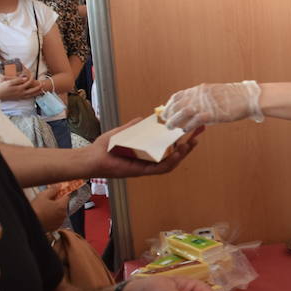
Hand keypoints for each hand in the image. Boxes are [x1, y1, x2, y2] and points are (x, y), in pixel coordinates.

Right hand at [0, 73, 39, 101]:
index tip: (33, 74)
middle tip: (42, 84)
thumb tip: (25, 78)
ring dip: (37, 92)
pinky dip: (32, 96)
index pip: (28, 82)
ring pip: (31, 95)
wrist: (0, 95)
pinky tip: (34, 94)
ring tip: (42, 90)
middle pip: (32, 90)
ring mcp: (21, 96)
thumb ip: (18, 80)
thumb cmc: (3, 87)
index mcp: (19, 88)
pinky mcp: (20, 98)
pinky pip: (28, 97)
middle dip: (38, 87)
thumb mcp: (10, 82)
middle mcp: (22, 93)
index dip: (32, 78)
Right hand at [30, 186, 69, 231]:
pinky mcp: (55, 227)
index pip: (67, 196)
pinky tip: (45, 215)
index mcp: (62, 206)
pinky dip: (53, 217)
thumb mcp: (43, 196)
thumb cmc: (36, 210)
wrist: (29, 222)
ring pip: (60, 212)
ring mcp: (60, 222)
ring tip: (45, 209)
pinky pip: (57, 220)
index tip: (56, 193)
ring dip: (56, 210)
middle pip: (64, 205)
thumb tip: (58, 186)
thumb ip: (53, 190)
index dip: (61, 194)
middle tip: (47, 201)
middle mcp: (63, 214)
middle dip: (57, 202)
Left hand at [86, 120, 203, 177]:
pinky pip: (160, 168)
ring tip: (190, 143)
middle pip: (174, 154)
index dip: (181, 139)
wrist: (92, 158)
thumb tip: (143, 118)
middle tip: (198, 133)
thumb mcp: (122, 133)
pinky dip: (170, 161)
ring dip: (183, 154)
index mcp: (147, 152)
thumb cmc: (104, 148)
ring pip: (171, 163)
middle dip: (188, 145)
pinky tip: (177, 153)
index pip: (168, 146)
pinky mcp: (142, 171)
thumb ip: (133, 127)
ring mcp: (147, 167)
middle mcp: (149, 160)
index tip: (191, 128)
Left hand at [162, 80, 261, 129]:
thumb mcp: (215, 93)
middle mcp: (199, 94)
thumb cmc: (234, 97)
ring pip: (183, 112)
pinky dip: (188, 126)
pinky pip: (194, 120)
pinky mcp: (212, 113)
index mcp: (200, 89)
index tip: (166, 112)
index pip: (178, 96)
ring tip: (171, 128)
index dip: (170, 105)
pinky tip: (185, 130)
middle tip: (166, 123)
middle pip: (178, 105)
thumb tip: (194, 109)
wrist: (248, 98)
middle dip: (169, 114)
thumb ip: (203, 100)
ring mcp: (205, 103)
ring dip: (175, 121)